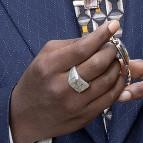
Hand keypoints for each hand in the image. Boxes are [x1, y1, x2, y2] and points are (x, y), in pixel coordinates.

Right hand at [10, 21, 127, 142]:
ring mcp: (74, 104)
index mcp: (48, 67)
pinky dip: (118, 84)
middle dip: (111, 51)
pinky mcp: (84, 116)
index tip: (113, 25)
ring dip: (117, 66)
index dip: (101, 36)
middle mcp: (61, 86)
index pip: (81, 49)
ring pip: (107, 81)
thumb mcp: (44, 58)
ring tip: (115, 60)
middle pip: (97, 64)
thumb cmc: (36, 82)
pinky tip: (117, 76)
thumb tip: (98, 36)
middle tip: (113, 46)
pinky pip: (109, 98)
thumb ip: (70, 45)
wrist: (24, 117)